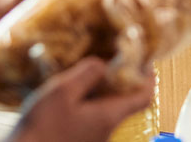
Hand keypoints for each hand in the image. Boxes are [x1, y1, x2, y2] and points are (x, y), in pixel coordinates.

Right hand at [9, 58, 155, 141]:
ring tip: (85, 71)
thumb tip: (103, 63)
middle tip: (111, 58)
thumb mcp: (62, 92)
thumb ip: (87, 74)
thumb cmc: (41, 129)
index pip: (145, 96)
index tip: (143, 58)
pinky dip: (87, 101)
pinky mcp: (80, 139)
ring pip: (106, 108)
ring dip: (101, 89)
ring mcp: (94, 137)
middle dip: (122, 79)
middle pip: (126, 100)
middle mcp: (107, 129)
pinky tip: (68, 92)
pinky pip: (90, 116)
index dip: (148, 76)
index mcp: (109, 115)